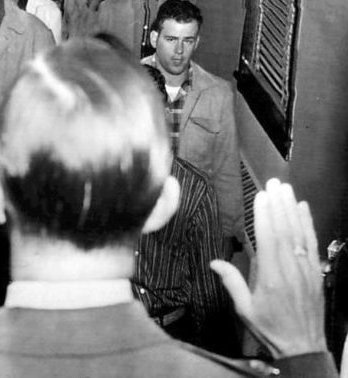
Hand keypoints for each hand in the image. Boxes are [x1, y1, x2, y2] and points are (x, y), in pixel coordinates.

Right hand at [210, 178, 325, 358]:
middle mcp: (291, 269)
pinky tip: (303, 209)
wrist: (303, 347)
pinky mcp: (315, 272)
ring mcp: (306, 270)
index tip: (261, 196)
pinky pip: (312, 243)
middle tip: (274, 183)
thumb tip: (214, 263)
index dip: (264, 215)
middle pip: (285, 230)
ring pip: (300, 233)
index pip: (268, 238)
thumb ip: (232, 283)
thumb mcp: (244, 309)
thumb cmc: (270, 328)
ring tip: (286, 189)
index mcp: (271, 277)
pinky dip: (308, 224)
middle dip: (279, 204)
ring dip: (292, 209)